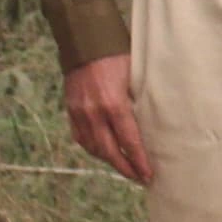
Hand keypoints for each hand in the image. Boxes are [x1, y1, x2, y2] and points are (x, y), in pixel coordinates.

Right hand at [64, 54, 150, 185]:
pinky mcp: (70, 110)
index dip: (139, 161)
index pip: (129, 141)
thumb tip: (150, 127)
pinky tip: (103, 152)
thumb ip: (138, 102)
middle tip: (138, 178)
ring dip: (109, 160)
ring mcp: (79, 112)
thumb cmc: (116, 56)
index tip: (148, 174)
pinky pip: (80, 137)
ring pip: (93, 147)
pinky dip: (93, 148)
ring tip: (124, 167)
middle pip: (110, 151)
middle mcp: (94, 112)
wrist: (85, 42)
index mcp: (114, 104)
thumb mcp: (134, 77)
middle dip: (125, 168)